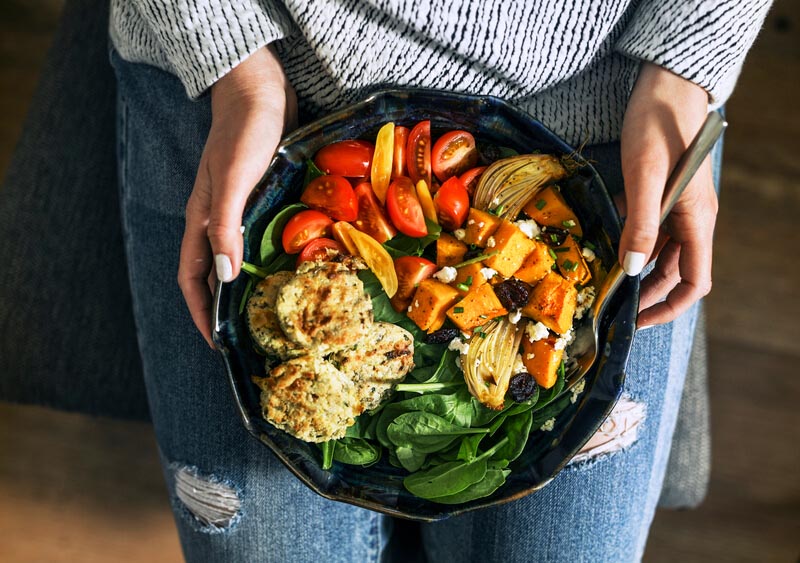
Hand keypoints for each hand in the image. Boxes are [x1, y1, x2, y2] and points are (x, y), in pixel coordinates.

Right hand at [178, 46, 296, 346]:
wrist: (260, 91)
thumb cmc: (244, 133)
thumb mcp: (233, 181)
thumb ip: (225, 225)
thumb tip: (225, 278)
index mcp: (202, 220)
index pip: (194, 278)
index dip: (202, 313)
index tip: (218, 344)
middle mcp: (218, 220)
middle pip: (216, 274)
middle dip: (227, 308)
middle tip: (252, 337)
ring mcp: (241, 209)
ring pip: (240, 258)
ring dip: (251, 286)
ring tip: (275, 312)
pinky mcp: (263, 197)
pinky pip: (262, 239)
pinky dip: (271, 259)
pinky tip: (294, 269)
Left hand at [619, 62, 717, 327]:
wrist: (666, 86)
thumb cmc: (659, 125)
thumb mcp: (646, 177)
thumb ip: (641, 224)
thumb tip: (633, 269)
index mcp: (696, 221)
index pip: (694, 282)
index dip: (668, 307)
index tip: (638, 320)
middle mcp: (690, 219)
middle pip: (671, 273)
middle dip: (644, 293)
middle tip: (608, 306)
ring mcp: (675, 207)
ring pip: (657, 253)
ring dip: (633, 269)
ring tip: (600, 283)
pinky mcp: (659, 195)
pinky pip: (645, 229)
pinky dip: (626, 242)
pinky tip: (601, 245)